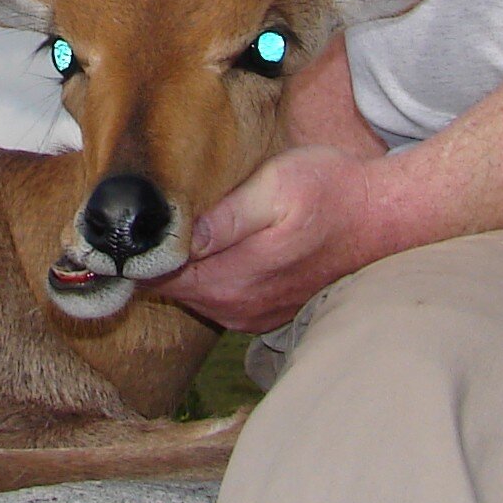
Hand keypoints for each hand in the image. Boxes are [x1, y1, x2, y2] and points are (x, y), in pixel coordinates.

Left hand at [153, 144, 385, 332]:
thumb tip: (180, 240)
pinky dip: (208, 272)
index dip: (133, 252)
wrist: (385, 216)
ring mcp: (253, 314)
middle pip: (170, 287)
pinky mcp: (266, 310)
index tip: (117, 225)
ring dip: (182, 264)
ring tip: (179, 223)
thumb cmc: (331, 191)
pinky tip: (214, 242)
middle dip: (153, 255)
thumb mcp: (275, 189)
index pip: (156, 277)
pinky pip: (218, 295)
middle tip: (143, 215)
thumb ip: (225, 220)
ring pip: (193, 292)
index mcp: (233, 280)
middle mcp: (238, 307)